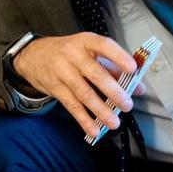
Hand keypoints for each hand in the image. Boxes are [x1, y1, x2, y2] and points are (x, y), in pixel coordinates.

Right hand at [12, 33, 146, 138]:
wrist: (33, 56)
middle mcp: (73, 55)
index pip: (104, 46)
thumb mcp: (89, 52)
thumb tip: (139, 88)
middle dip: (113, 91)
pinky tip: (94, 129)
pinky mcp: (54, 87)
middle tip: (127, 105)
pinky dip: (84, 119)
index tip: (133, 69)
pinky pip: (71, 105)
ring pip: (83, 93)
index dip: (119, 57)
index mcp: (86, 42)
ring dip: (100, 110)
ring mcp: (62, 71)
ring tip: (114, 122)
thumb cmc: (68, 53)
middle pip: (95, 74)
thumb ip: (115, 68)